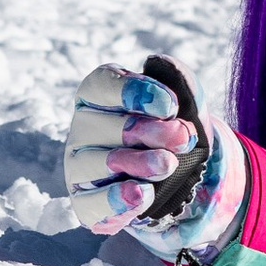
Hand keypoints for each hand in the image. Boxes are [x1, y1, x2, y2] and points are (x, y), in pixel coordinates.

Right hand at [62, 60, 242, 253]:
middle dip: (147, 131)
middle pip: (101, 126)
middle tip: (184, 138)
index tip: (170, 105)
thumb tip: (159, 62)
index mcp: (99, 96)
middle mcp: (83, 129)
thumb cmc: (175, 127)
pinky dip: (115, 201)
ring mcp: (79, 167)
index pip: (100, 86)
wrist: (186, 171)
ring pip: (96, 164)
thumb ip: (178, 79)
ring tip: (167, 164)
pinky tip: (142, 194)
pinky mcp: (85, 202)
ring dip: (135, 163)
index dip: (132, 93)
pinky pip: (91, 203)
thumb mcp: (186, 101)